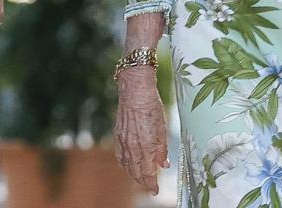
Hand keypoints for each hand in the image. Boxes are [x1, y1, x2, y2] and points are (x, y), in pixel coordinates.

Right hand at [114, 66, 167, 192]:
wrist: (134, 91)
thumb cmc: (151, 106)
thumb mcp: (162, 128)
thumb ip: (162, 149)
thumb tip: (163, 165)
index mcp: (146, 146)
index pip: (148, 172)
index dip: (152, 183)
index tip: (155, 190)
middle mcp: (132, 146)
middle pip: (136, 171)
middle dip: (143, 182)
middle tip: (149, 187)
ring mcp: (123, 141)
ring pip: (127, 165)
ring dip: (133, 174)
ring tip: (140, 178)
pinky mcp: (118, 135)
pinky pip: (119, 155)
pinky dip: (123, 163)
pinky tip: (127, 165)